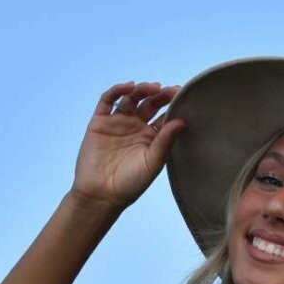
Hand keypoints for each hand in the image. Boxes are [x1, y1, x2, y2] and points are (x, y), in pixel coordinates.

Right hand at [70, 80, 186, 211]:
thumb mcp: (152, 163)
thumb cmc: (130, 184)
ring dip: (141, 89)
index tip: (183, 95)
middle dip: (159, 94)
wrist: (100, 195)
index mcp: (152, 137)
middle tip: (169, 90)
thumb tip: (182, 121)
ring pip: (131, 98)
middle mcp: (136, 127)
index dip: (173, 104)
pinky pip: (108, 100)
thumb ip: (165, 142)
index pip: (165, 114)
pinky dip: (117, 90)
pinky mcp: (100, 122)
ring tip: (152, 88)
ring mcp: (118, 122)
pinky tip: (129, 87)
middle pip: (150, 103)